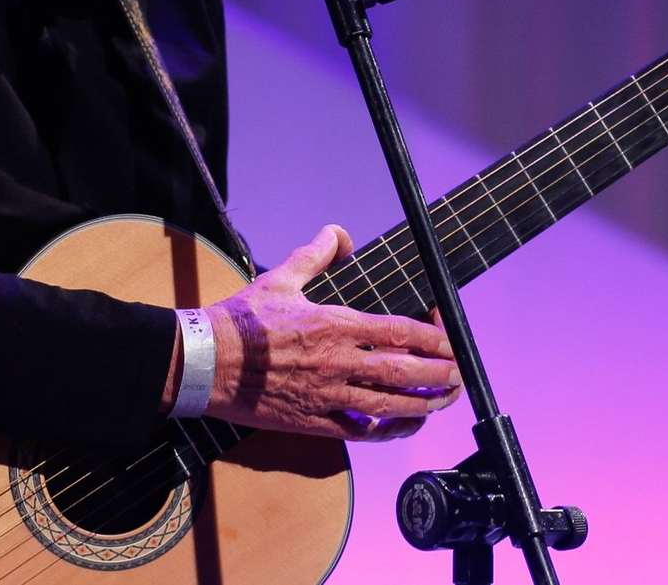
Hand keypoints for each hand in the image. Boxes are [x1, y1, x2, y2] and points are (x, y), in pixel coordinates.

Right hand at [203, 225, 461, 440]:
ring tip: (446, 398)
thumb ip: (316, 254)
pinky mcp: (314, 422)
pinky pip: (362, 432)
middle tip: (461, 371)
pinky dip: (389, 430)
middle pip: (403, 372)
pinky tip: (404, 424)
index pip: (396, 331)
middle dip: (439, 373)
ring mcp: (327, 396)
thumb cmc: (242, 321)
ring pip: (389, 405)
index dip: (430, 336)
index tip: (448, 336)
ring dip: (424, 403)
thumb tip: (340, 234)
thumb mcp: (281, 277)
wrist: (207, 363)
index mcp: (333, 324)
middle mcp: (337, 362)